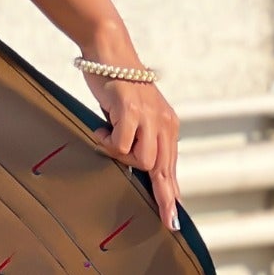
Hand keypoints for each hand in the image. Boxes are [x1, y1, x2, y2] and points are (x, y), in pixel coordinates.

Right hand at [90, 76, 180, 230]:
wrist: (109, 53)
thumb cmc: (118, 85)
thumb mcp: (135, 116)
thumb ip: (141, 139)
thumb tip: (142, 169)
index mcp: (167, 126)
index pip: (171, 167)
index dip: (171, 194)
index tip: (173, 217)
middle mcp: (163, 123)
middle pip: (164, 171)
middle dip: (163, 197)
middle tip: (166, 221)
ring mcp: (149, 117)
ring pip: (142, 160)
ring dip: (121, 156)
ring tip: (107, 138)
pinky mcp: (132, 111)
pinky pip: (120, 145)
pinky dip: (107, 142)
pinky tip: (100, 128)